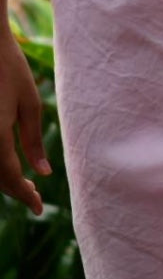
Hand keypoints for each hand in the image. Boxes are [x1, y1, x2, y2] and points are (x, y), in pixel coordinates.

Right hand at [0, 30, 49, 214]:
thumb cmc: (9, 69)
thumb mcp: (29, 102)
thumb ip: (33, 140)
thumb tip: (42, 173)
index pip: (9, 178)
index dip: (24, 196)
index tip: (38, 208)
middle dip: (13, 190)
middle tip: (34, 196)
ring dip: (2, 180)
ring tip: (24, 183)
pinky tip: (7, 165)